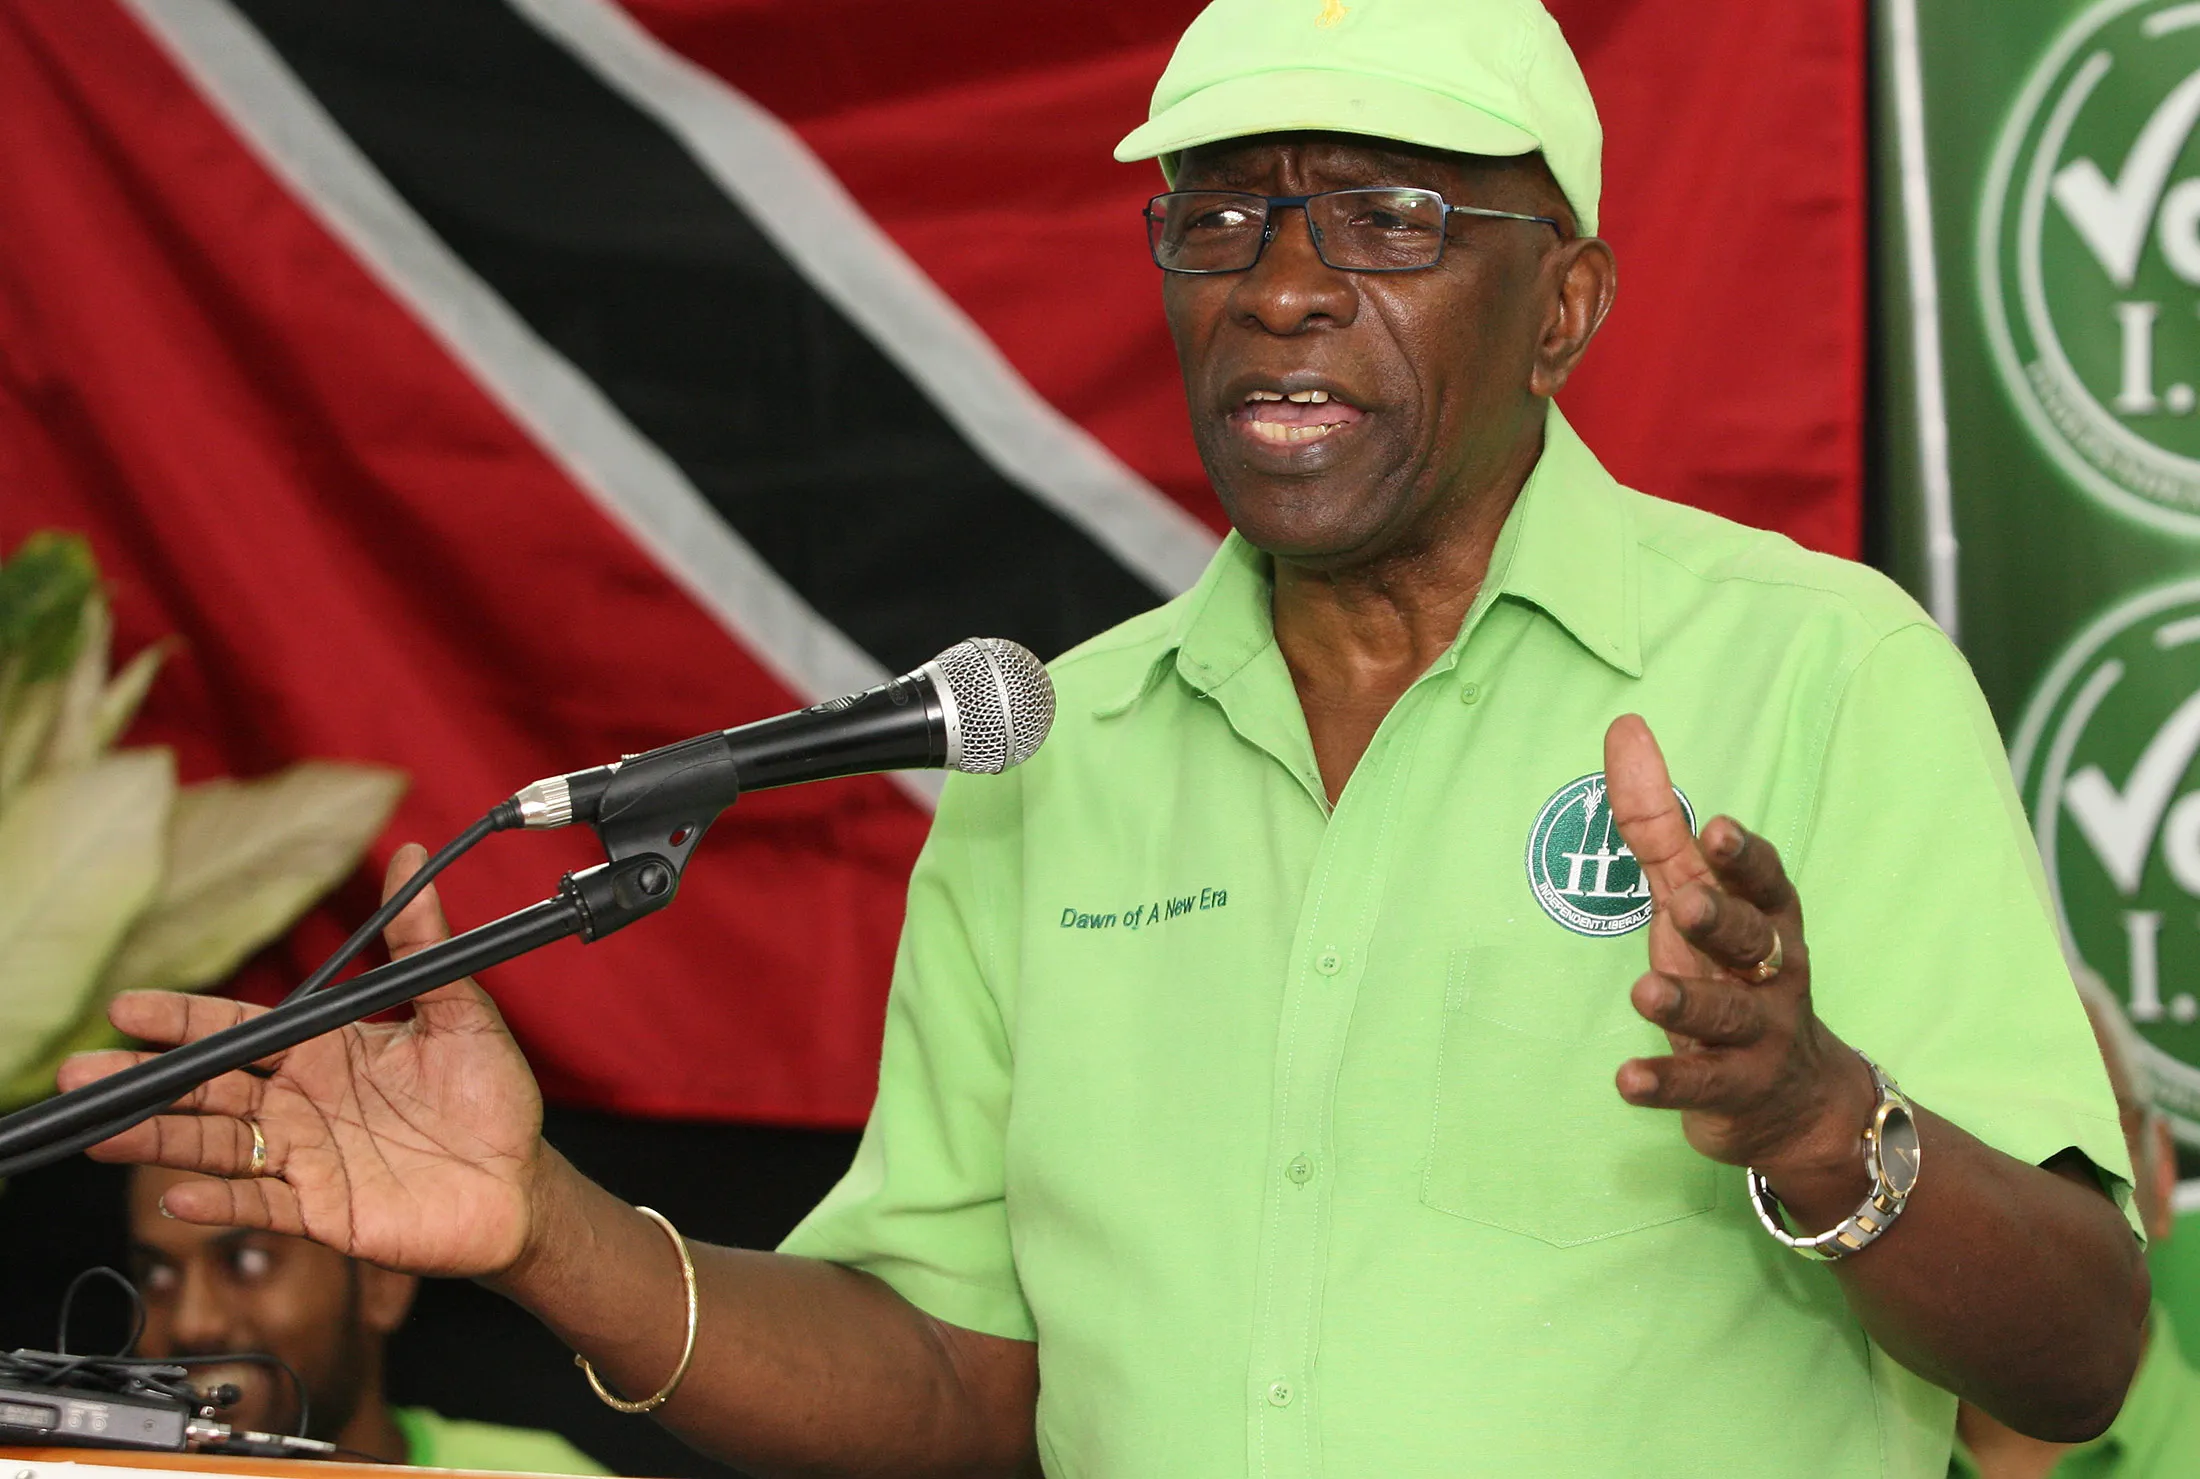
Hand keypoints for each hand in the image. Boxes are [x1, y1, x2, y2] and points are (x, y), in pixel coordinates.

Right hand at [57, 845, 548, 1277]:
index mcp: (327, 1050)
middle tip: (83, 1072)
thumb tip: (409, 859)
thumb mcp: (462, 1011)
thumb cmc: (491, 1098)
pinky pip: (259, 1205)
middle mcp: (302, 1101)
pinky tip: (179, 1199)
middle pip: (209, 1087)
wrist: (521, 1184)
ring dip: (158, 1140)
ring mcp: (305, 1157)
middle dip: (145, 1079)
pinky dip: (219, 1204)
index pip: (240, 1029)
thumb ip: (422, 944)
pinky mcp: (320, 1210)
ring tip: (102, 1132)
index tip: (127, 1008)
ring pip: (216, 1145)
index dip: (185, 1019)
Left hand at [1601, 716, 1873, 1186]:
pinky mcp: (1732, 1090)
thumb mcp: (1698, 895)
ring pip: (1727, 1013)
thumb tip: (1624, 729)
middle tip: (1686, 903)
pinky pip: (1700, 1084)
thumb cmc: (1733, 968)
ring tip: (1645, 991)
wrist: (1797, 1101)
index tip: (1718, 828)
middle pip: (1754, 940)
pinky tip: (1627, 1081)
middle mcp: (1771, 972)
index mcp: (1767, 919)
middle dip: (1723, 919)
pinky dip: (1666, 1081)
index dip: (1744, 859)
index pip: (1764, 882)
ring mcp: (1758, 1035)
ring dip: (1687, 1000)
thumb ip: (1658, 822)